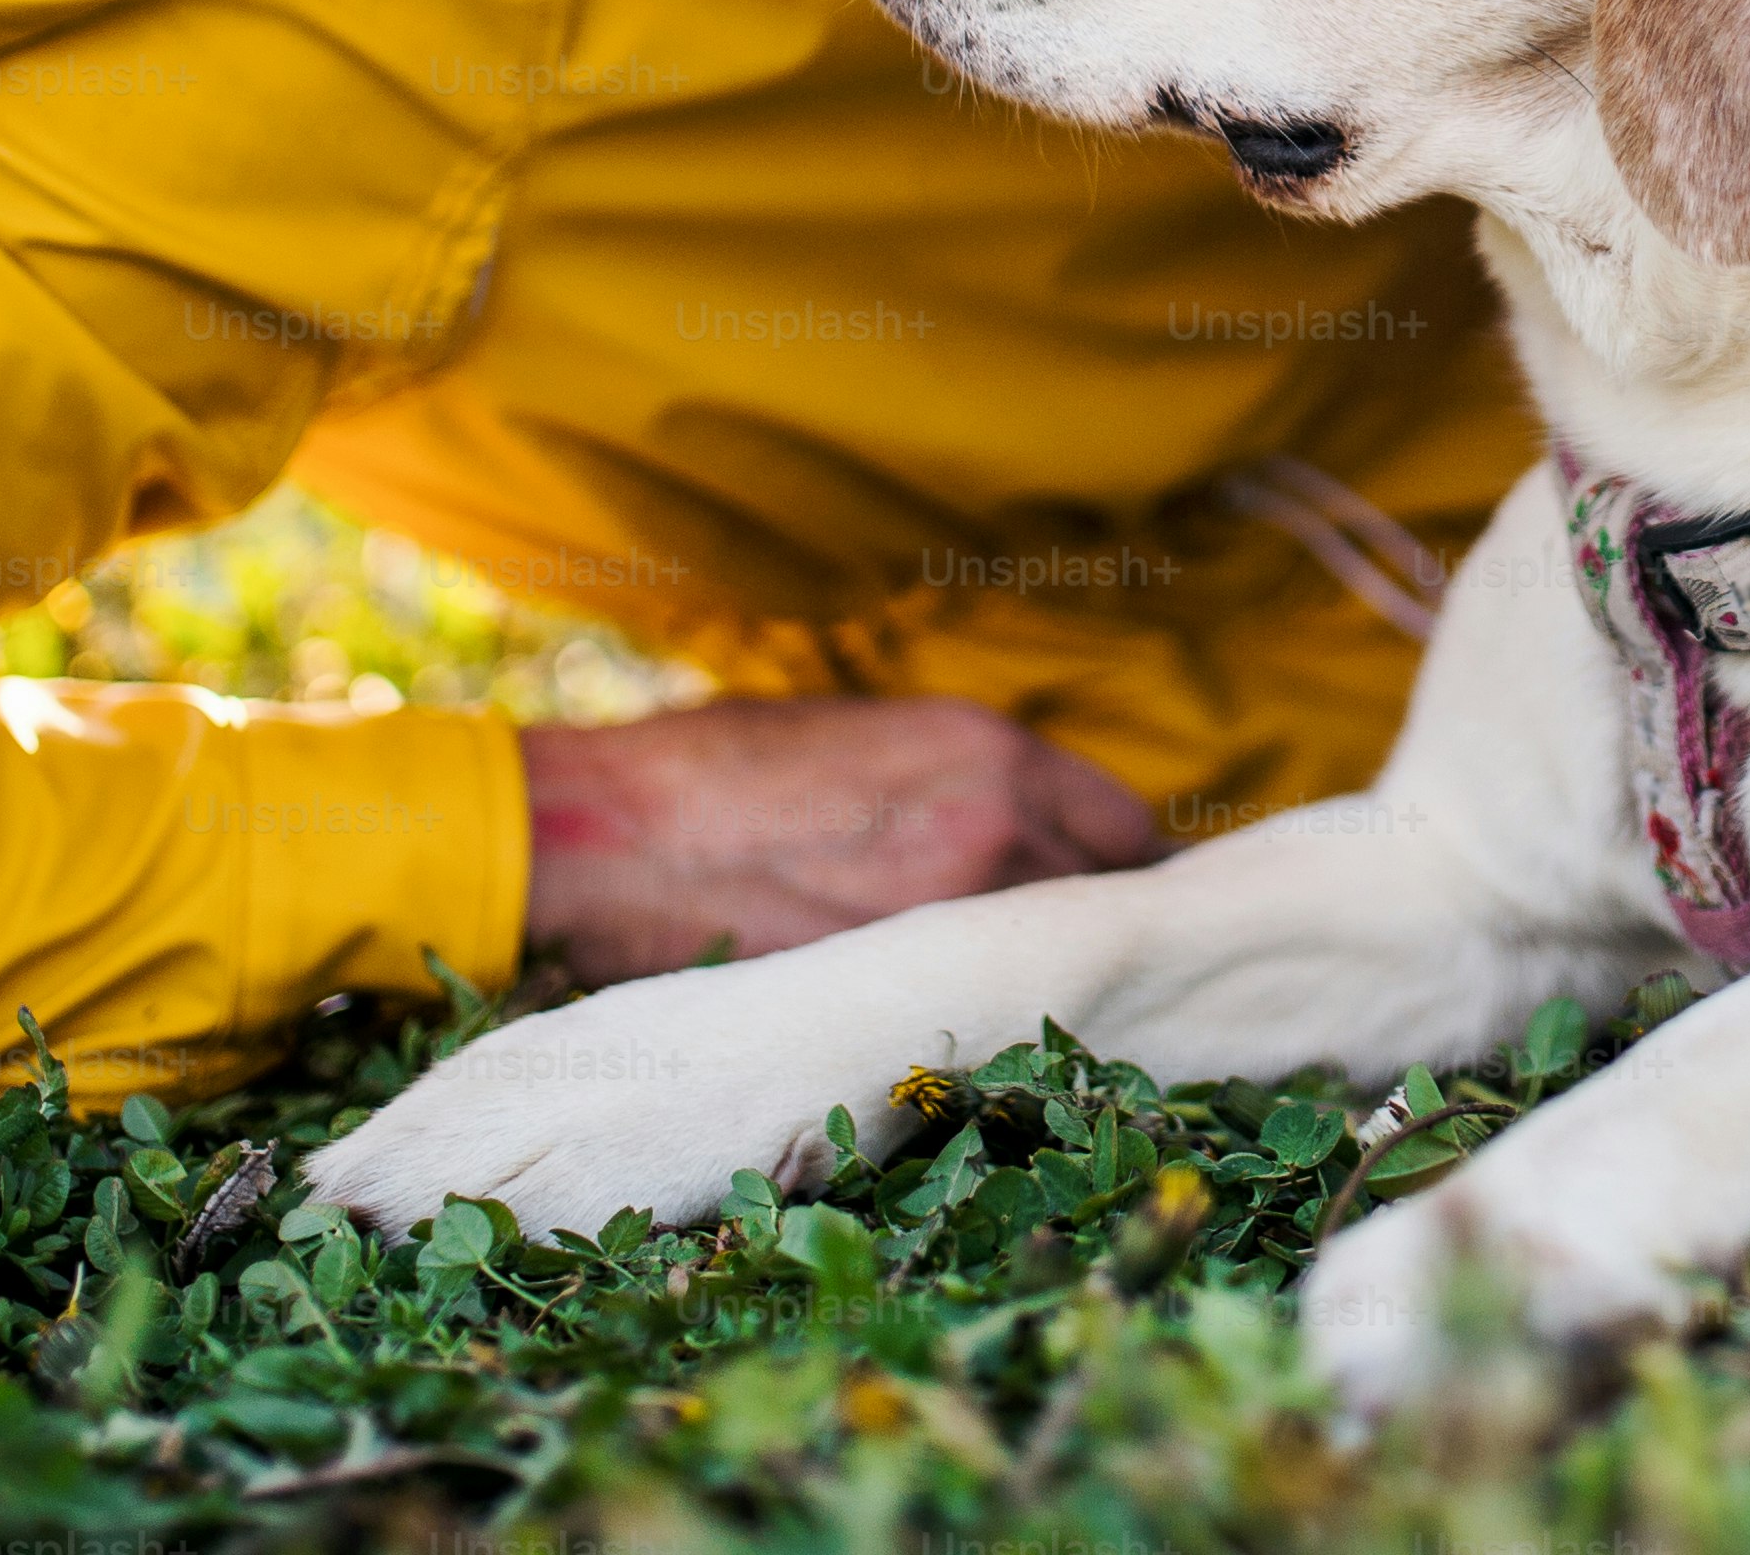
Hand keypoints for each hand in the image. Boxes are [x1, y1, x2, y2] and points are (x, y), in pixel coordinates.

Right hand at [513, 697, 1164, 985]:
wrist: (617, 834)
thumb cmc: (722, 767)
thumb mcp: (868, 729)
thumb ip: (960, 774)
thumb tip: (1015, 817)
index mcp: (996, 754)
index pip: (1132, 829)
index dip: (1124, 866)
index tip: (1112, 891)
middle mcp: (999, 833)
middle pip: (1107, 907)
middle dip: (1089, 928)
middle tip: (1065, 954)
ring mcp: (953, 923)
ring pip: (1050, 969)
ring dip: (1038, 980)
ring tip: (1002, 990)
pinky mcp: (898, 996)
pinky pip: (977, 1016)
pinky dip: (972, 1020)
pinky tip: (942, 1019)